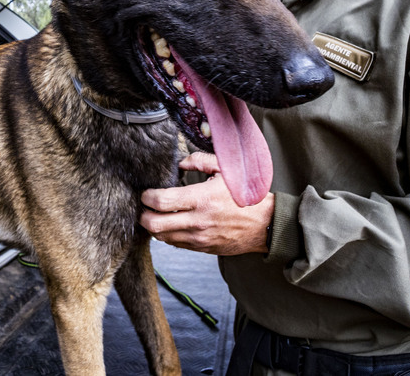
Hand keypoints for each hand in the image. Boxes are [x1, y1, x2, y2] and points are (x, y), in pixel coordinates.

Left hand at [139, 151, 273, 255]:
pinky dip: (168, 235)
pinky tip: (171, 224)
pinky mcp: (203, 248)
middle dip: (144, 215)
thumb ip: (200, 161)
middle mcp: (198, 221)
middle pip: (155, 224)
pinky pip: (176, 244)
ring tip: (155, 216)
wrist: (265, 224)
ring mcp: (199, 238)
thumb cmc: (245, 196)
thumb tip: (180, 162)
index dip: (147, 197)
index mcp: (202, 199)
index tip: (146, 193)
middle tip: (145, 207)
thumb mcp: (226, 170)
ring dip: (154, 227)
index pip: (162, 201)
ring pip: (162, 237)